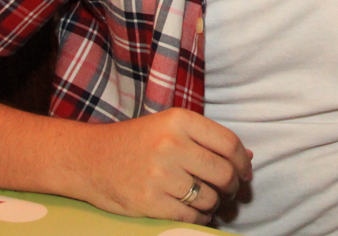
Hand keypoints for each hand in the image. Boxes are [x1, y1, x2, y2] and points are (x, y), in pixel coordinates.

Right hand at [79, 108, 252, 223]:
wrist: (89, 159)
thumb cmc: (137, 141)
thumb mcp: (170, 126)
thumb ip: (208, 138)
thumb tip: (247, 157)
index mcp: (179, 120)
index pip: (229, 143)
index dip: (243, 161)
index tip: (245, 171)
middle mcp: (170, 144)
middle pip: (223, 172)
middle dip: (233, 185)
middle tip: (231, 189)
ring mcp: (159, 174)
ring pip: (209, 197)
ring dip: (215, 203)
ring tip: (210, 200)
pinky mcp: (148, 201)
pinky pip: (190, 215)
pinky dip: (200, 217)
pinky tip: (197, 212)